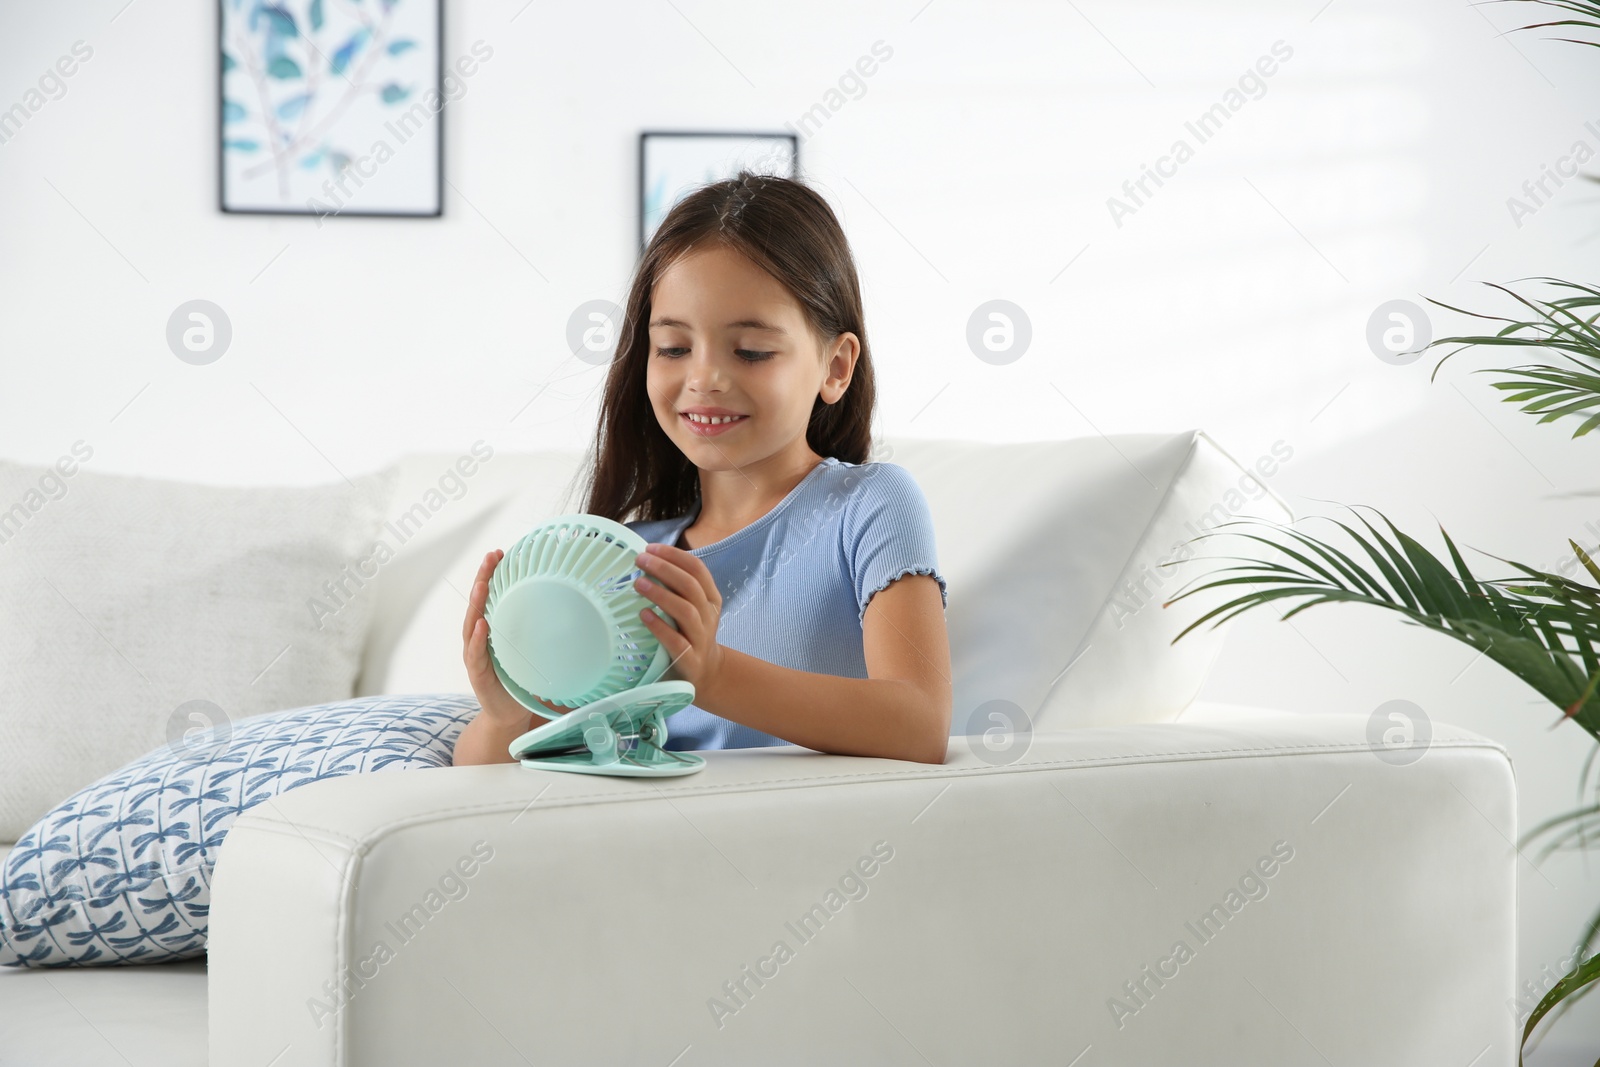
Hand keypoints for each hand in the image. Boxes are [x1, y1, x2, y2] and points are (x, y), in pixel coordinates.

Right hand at [463, 549, 565, 726]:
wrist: (509, 715)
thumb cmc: (521, 680)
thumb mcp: (532, 651)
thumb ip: (542, 631)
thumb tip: (574, 609)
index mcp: (493, 630)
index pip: (491, 597)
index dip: (493, 574)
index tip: (500, 552)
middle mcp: (479, 638)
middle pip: (478, 603)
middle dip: (483, 578)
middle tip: (491, 556)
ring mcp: (475, 655)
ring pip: (472, 624)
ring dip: (476, 603)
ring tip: (482, 584)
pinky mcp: (477, 674)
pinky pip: (475, 653)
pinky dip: (476, 639)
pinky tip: (481, 624)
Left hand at [632, 543, 726, 698]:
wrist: (706, 673)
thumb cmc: (690, 633)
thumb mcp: (692, 608)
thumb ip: (676, 588)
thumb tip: (646, 561)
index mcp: (711, 599)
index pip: (698, 569)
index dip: (674, 556)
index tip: (651, 548)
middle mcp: (709, 616)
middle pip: (691, 586)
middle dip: (664, 570)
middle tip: (640, 561)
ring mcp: (701, 638)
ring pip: (685, 611)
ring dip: (661, 595)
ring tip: (638, 584)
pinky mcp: (691, 660)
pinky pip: (676, 641)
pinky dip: (659, 627)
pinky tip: (643, 615)